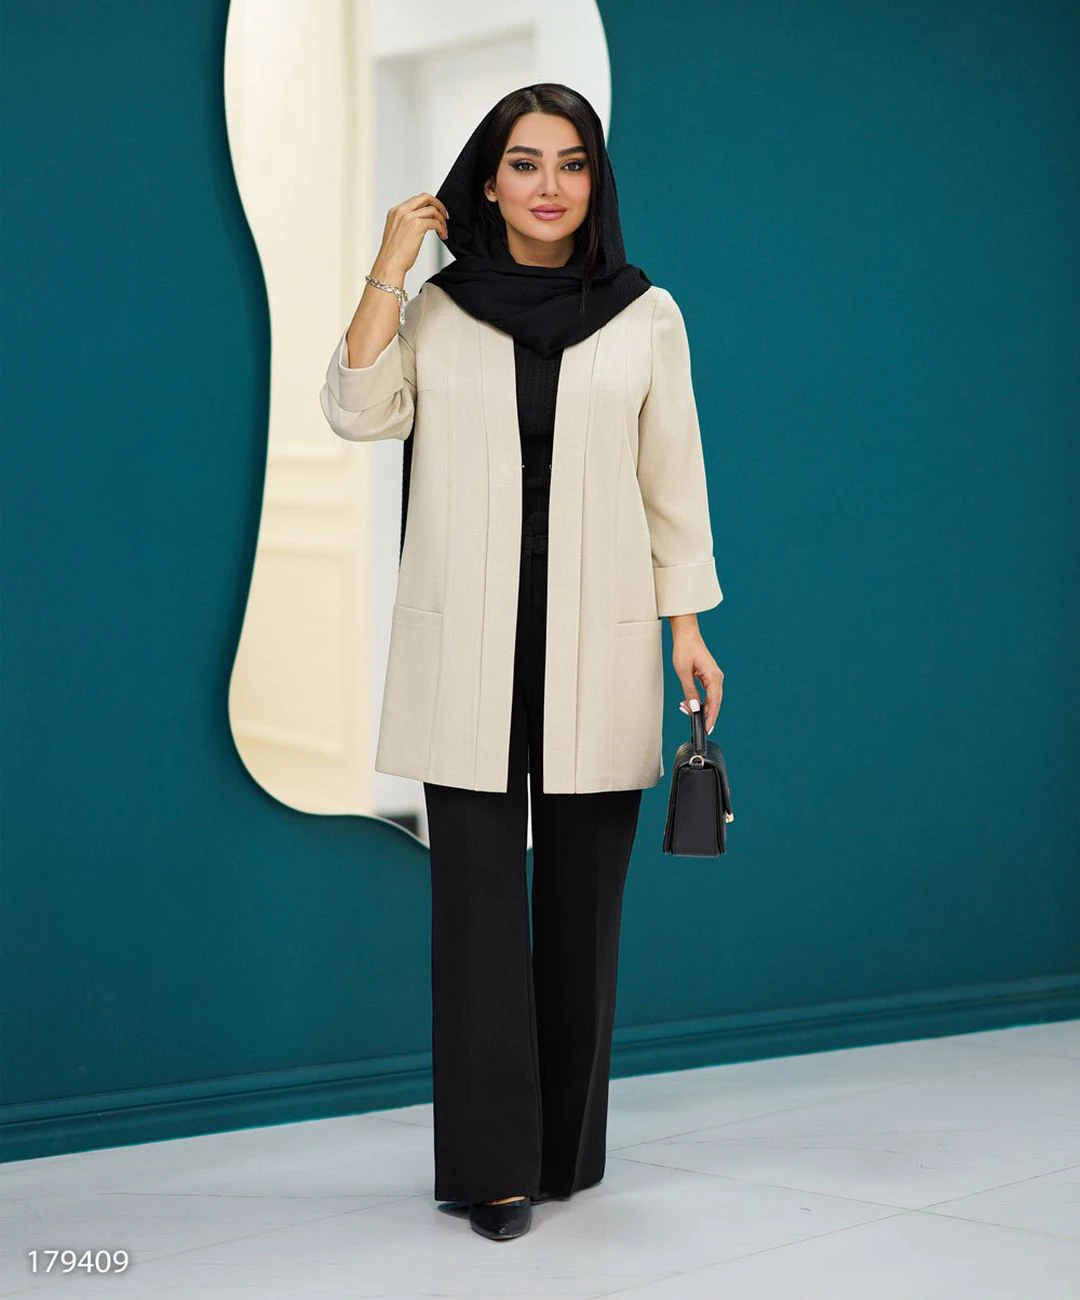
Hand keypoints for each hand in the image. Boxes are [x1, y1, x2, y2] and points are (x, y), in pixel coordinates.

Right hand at [373, 192, 449, 280]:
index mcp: (395, 211)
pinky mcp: (417, 225)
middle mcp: (401, 211)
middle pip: (425, 197)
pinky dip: (441, 228)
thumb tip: (423, 222)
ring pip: (432, 209)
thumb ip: (406, 223)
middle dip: (438, 205)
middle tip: (445, 215)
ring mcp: (409, 217)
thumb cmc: (393, 255)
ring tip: (444, 230)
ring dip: (442, 219)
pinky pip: (435, 221)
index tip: (436, 212)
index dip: (429, 204)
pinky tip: (442, 235)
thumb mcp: (397, 232)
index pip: (416, 199)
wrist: (389, 265)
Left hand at [670, 619, 723, 734]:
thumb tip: (694, 708)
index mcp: (714, 677)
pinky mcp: (709, 676)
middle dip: (705, 714)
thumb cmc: (685, 649)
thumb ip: (690, 691)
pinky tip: (689, 703)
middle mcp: (717, 678)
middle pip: (715, 703)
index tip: (707, 729)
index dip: (711, 717)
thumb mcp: (683, 672)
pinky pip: (708, 693)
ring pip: (711, 699)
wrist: (686, 634)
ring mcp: (714, 677)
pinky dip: (700, 700)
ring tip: (685, 710)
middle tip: (694, 724)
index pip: (714, 703)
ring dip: (701, 707)